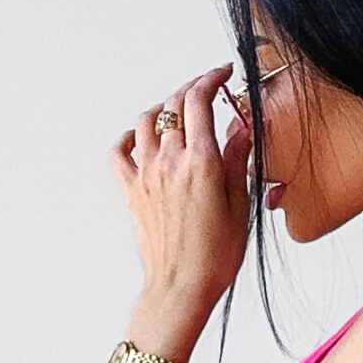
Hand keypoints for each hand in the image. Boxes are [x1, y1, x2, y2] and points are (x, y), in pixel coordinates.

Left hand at [109, 61, 253, 307]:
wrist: (182, 287)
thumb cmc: (215, 256)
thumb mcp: (240, 205)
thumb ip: (238, 159)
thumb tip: (242, 127)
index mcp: (201, 162)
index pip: (200, 100)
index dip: (212, 78)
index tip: (223, 75)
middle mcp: (170, 161)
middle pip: (175, 103)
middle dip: (193, 89)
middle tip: (207, 91)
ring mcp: (147, 174)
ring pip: (146, 120)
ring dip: (164, 107)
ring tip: (178, 113)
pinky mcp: (132, 190)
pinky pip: (120, 151)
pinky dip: (129, 137)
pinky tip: (141, 139)